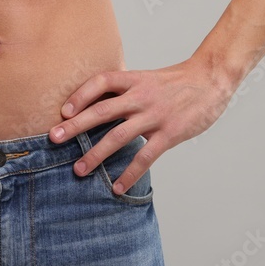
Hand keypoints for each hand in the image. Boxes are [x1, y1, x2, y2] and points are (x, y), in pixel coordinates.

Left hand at [48, 56, 234, 194]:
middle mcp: (141, 96)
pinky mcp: (170, 133)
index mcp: (134, 80)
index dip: (81, 94)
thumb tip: (96, 102)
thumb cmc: (175, 82)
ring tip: (79, 170)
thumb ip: (125, 89)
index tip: (63, 111)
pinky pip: (145, 156)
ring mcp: (155, 115)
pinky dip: (129, 173)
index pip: (101, 81)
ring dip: (96, 154)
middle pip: (102, 110)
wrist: (211, 80)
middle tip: (54, 138)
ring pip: (119, 136)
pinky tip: (117, 187)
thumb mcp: (147, 78)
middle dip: (76, 126)